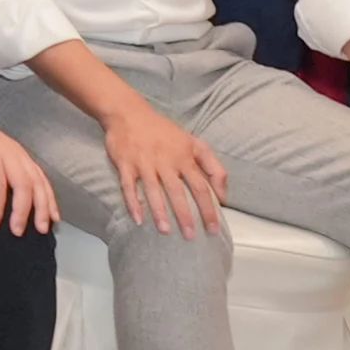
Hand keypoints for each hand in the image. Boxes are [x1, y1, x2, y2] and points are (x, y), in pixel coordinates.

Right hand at [102, 97, 224, 235]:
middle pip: (178, 192)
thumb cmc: (163, 131)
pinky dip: (133, 203)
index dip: (208, 209)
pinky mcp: (125, 164)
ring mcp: (144, 163)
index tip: (213, 229)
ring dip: (159, 212)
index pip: (201, 187)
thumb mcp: (194, 143)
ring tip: (166, 231)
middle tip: (191, 236)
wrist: (128, 112)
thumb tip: (224, 195)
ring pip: (153, 191)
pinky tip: (138, 219)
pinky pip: (128, 186)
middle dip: (185, 215)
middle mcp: (165, 161)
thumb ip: (213, 167)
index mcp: (184, 157)